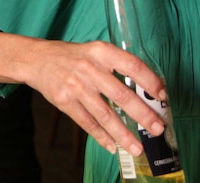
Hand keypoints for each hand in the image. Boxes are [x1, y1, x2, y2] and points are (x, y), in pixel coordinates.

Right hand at [22, 39, 166, 155]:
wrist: (37, 59)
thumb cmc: (72, 56)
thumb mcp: (95, 51)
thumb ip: (116, 66)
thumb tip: (145, 89)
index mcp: (101, 52)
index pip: (132, 65)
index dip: (149, 81)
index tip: (162, 96)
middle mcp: (90, 68)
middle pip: (121, 94)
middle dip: (142, 114)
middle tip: (157, 128)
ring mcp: (76, 86)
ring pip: (105, 114)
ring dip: (123, 134)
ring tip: (137, 147)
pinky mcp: (64, 101)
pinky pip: (87, 123)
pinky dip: (101, 136)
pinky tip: (113, 146)